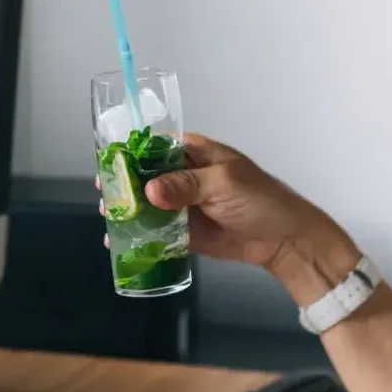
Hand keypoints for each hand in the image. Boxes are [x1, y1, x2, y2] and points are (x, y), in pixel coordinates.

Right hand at [101, 133, 355, 283]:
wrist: (284, 239)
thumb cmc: (259, 199)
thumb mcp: (223, 183)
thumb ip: (186, 185)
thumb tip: (150, 189)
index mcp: (194, 153)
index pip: (155, 147)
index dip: (131, 155)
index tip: (109, 165)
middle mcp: (185, 177)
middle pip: (146, 178)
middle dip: (126, 187)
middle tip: (107, 198)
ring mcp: (184, 206)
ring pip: (149, 207)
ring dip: (130, 213)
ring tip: (110, 222)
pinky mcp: (186, 233)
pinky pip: (159, 233)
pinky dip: (142, 237)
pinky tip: (121, 243)